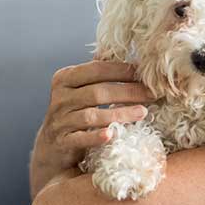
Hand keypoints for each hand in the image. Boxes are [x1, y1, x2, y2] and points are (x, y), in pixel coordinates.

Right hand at [29, 59, 155, 197]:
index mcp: (65, 78)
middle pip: (98, 92)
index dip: (123, 70)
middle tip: (152, 94)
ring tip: (143, 112)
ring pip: (92, 115)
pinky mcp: (61, 142)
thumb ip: (100, 73)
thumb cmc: (75, 113)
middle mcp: (60, 98)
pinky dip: (96, 136)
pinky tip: (112, 134)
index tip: (146, 74)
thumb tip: (131, 57)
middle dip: (128, 91)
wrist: (52, 147)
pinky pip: (80, 138)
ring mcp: (59, 120)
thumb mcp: (82, 89)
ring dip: (120, 113)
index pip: (97, 69)